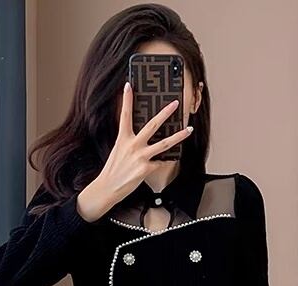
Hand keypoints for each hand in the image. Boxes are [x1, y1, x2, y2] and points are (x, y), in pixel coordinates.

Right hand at [76, 82, 193, 221]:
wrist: (108, 188)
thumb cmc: (114, 169)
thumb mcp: (118, 150)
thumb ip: (129, 141)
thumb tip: (142, 135)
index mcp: (123, 138)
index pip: (125, 115)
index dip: (126, 100)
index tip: (128, 85)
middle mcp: (133, 145)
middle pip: (152, 125)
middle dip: (165, 113)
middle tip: (175, 103)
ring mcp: (141, 157)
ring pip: (165, 143)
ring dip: (179, 136)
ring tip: (189, 129)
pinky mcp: (146, 169)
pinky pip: (160, 162)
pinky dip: (164, 161)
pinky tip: (166, 160)